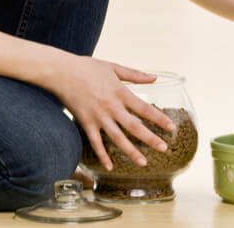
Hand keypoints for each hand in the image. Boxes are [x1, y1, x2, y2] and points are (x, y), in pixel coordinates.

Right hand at [48, 55, 175, 171]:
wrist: (62, 72)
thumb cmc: (88, 67)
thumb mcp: (114, 67)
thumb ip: (135, 75)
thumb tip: (155, 78)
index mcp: (120, 92)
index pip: (144, 108)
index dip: (159, 118)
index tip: (171, 127)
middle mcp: (111, 106)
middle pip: (134, 126)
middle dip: (150, 138)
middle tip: (163, 148)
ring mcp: (98, 116)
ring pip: (117, 138)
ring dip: (131, 151)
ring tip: (143, 162)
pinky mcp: (86, 122)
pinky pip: (95, 142)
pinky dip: (103, 155)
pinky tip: (110, 166)